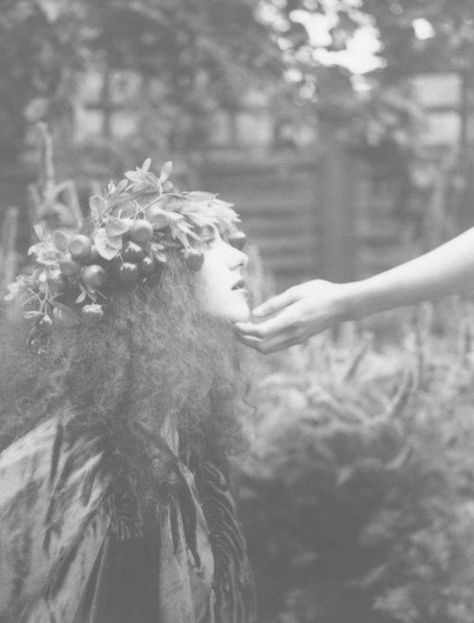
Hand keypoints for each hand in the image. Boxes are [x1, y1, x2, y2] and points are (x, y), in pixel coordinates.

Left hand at [234, 279, 349, 352]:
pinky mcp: (299, 339)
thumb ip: (275, 303)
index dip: (244, 331)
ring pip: (268, 349)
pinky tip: (258, 330)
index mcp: (291, 320)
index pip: (261, 333)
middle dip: (244, 340)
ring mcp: (297, 339)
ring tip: (243, 330)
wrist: (343, 305)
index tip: (234, 323)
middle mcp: (293, 333)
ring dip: (252, 343)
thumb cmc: (321, 292)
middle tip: (234, 328)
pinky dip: (263, 342)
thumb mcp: (296, 291)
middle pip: (261, 347)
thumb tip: (255, 313)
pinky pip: (276, 346)